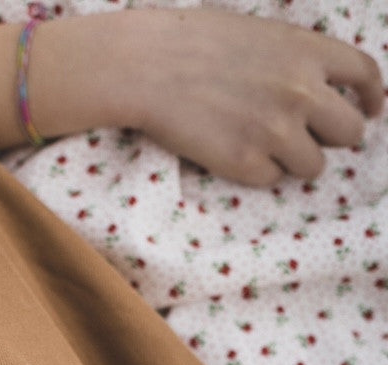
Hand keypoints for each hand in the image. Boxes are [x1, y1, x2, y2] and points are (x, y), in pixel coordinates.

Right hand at [40, 8, 384, 185]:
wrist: (149, 68)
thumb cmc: (194, 43)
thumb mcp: (262, 34)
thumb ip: (296, 59)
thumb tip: (316, 85)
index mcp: (309, 53)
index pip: (365, 76)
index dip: (372, 97)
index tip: (372, 110)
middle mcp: (302, 94)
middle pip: (349, 131)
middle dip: (334, 138)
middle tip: (312, 140)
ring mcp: (275, 132)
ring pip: (313, 166)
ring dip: (296, 162)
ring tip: (266, 151)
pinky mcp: (245, 163)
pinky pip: (270, 179)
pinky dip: (257, 172)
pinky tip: (233, 154)